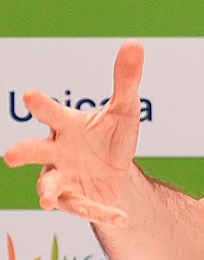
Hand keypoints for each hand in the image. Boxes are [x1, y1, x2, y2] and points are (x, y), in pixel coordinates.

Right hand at [3, 40, 144, 226]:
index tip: (30, 94)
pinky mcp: (75, 200)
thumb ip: (126, 80)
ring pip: (48, 186)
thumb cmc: (111, 136)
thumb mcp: (125, 109)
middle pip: (33, 151)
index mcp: (65, 126)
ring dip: (46, 193)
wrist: (116, 173)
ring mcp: (61, 178)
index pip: (50, 112)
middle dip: (22, 152)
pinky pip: (84, 208)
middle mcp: (56, 152)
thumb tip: (135, 44)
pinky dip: (101, 213)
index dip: (40, 104)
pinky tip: (121, 216)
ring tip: (44, 201)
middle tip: (10, 154)